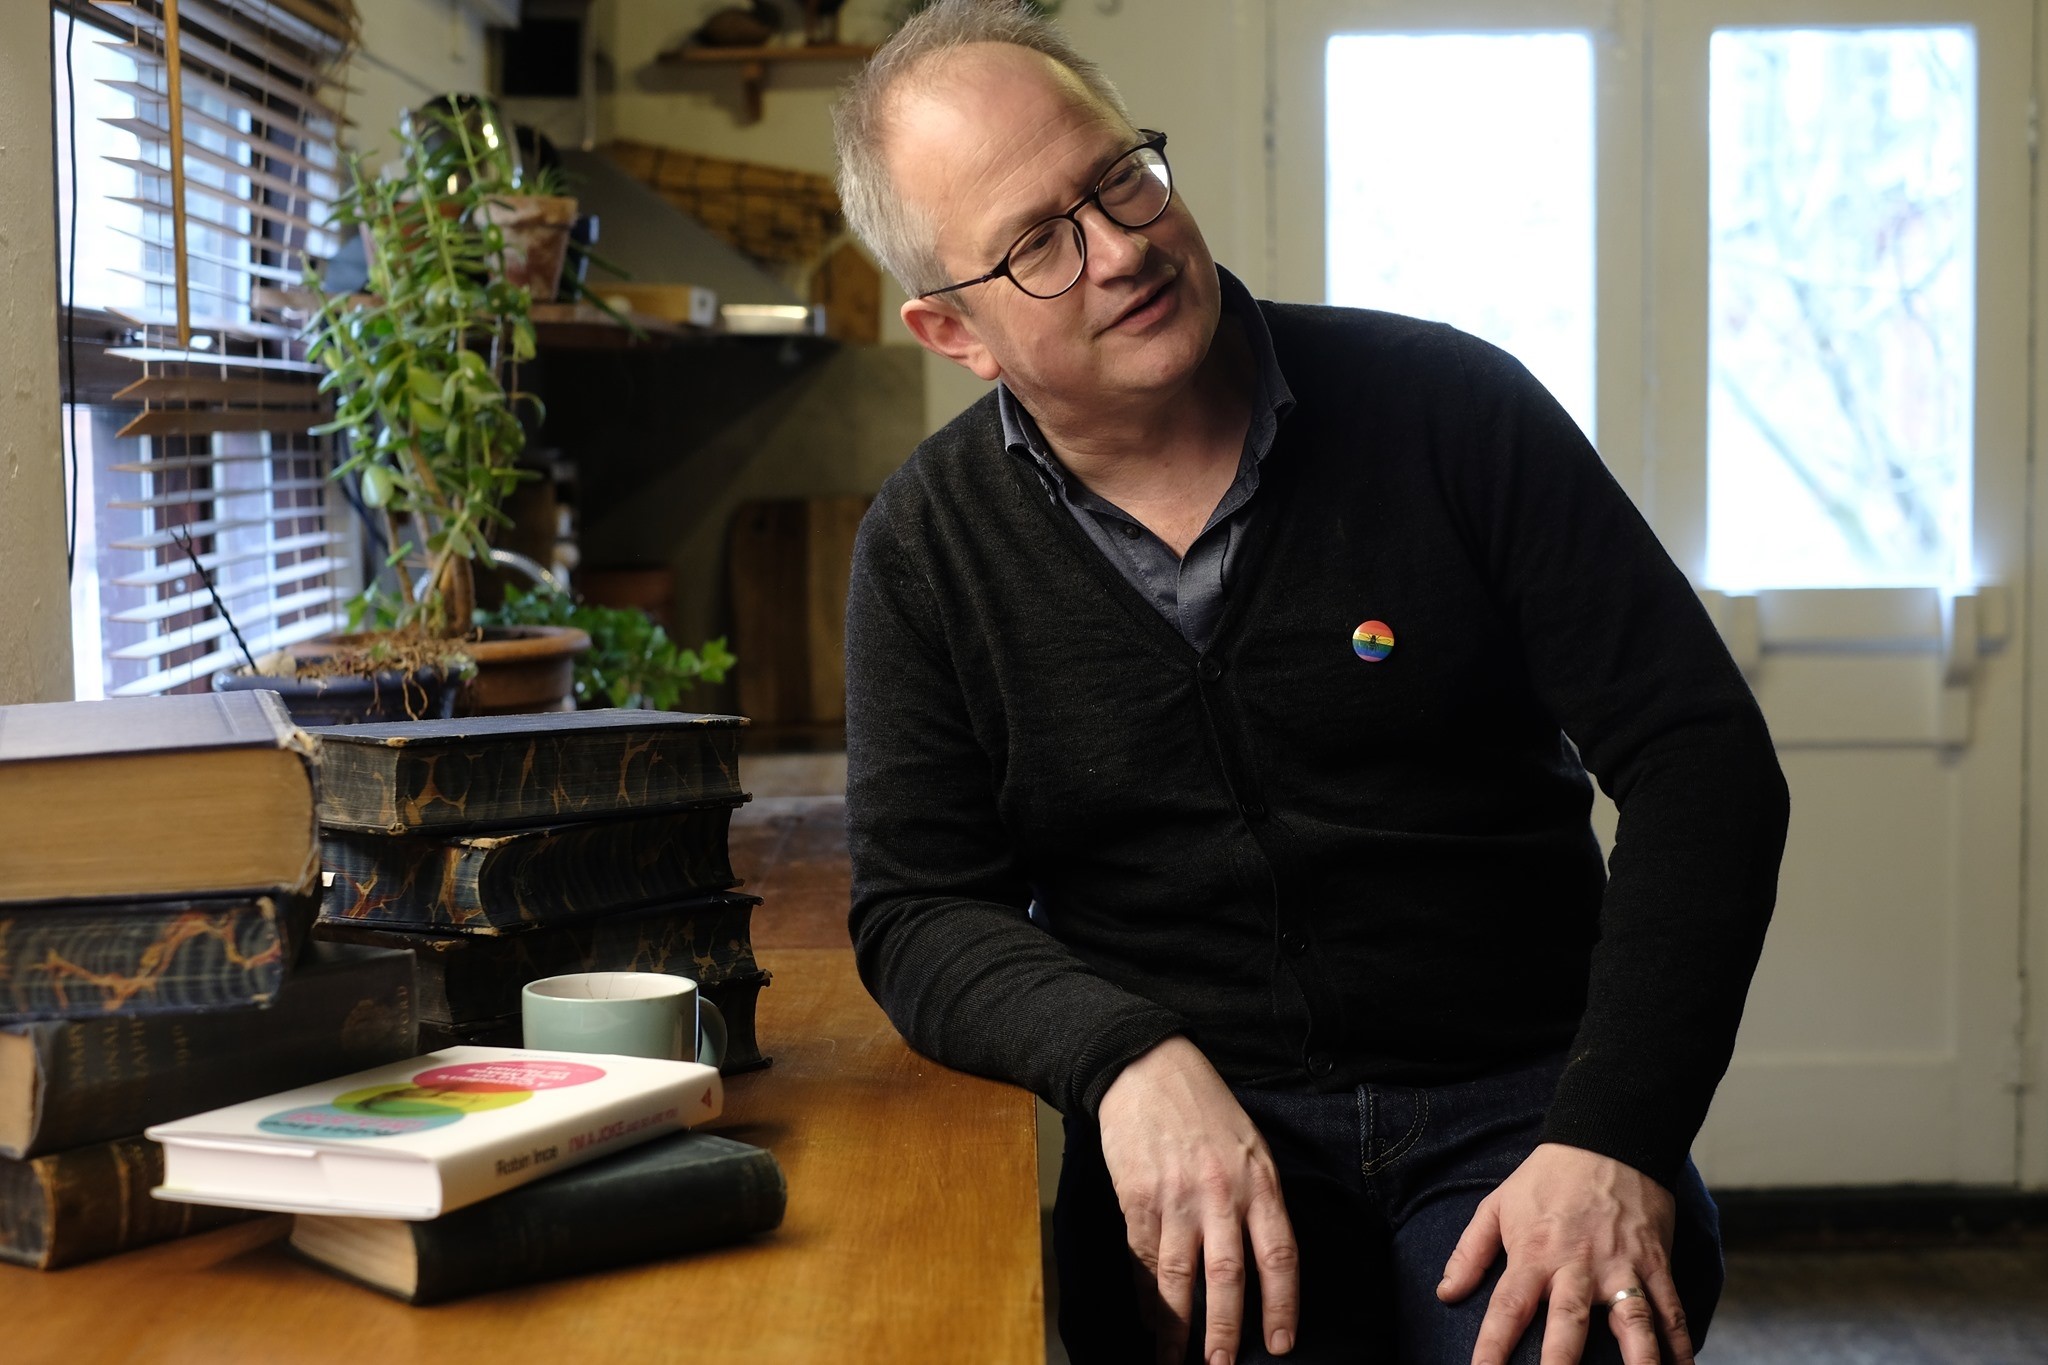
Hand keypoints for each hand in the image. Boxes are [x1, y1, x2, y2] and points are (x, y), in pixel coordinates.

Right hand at [1097, 1036, 1299, 1363]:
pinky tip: (1146, 1316)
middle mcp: (1220, 1193)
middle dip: (1225, 1330)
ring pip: (1178, 1276)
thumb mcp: (1252, 1146)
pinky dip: (1143, 1293)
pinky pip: (1141, 1256)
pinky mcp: (1136, 1196)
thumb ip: (1260, 1200)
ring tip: (1175, 1361)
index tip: (1281, 1344)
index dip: (1282, 1306)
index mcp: (1259, 1181)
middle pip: (1228, 1276)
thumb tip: (1263, 1260)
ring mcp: (1175, 1196)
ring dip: (1176, 1326)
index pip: (1279, 1256)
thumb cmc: (1204, 1107)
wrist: (1146, 1067)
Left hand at [1437, 1142, 1691, 1364]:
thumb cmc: (1547, 1177)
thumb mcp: (1497, 1204)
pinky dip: (1681, 1345)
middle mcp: (1578, 1266)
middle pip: (1568, 1323)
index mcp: (1534, 1254)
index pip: (1508, 1309)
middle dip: (1560, 1363)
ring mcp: (1621, 1266)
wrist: (1608, 1137)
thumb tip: (1445, 1294)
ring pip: (1632, 1322)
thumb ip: (1470, 1252)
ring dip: (1638, 1361)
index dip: (1492, 1347)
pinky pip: (1671, 1310)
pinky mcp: (1655, 1262)